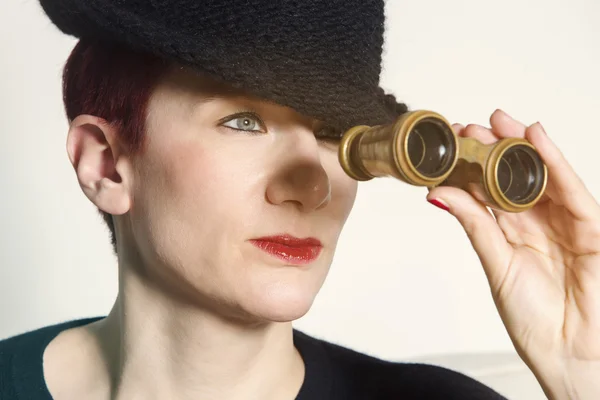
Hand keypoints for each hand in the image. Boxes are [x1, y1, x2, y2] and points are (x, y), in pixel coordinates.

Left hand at [427, 109, 599, 399]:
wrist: (569, 354)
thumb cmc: (535, 319)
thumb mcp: (496, 264)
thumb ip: (474, 225)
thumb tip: (437, 193)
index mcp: (511, 232)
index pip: (489, 191)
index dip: (471, 166)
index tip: (450, 144)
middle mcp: (536, 223)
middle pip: (513, 178)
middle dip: (493, 149)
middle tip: (470, 127)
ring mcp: (564, 223)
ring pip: (541, 176)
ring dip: (521, 147)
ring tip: (498, 122)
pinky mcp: (590, 227)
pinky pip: (572, 189)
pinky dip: (555, 162)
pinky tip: (535, 138)